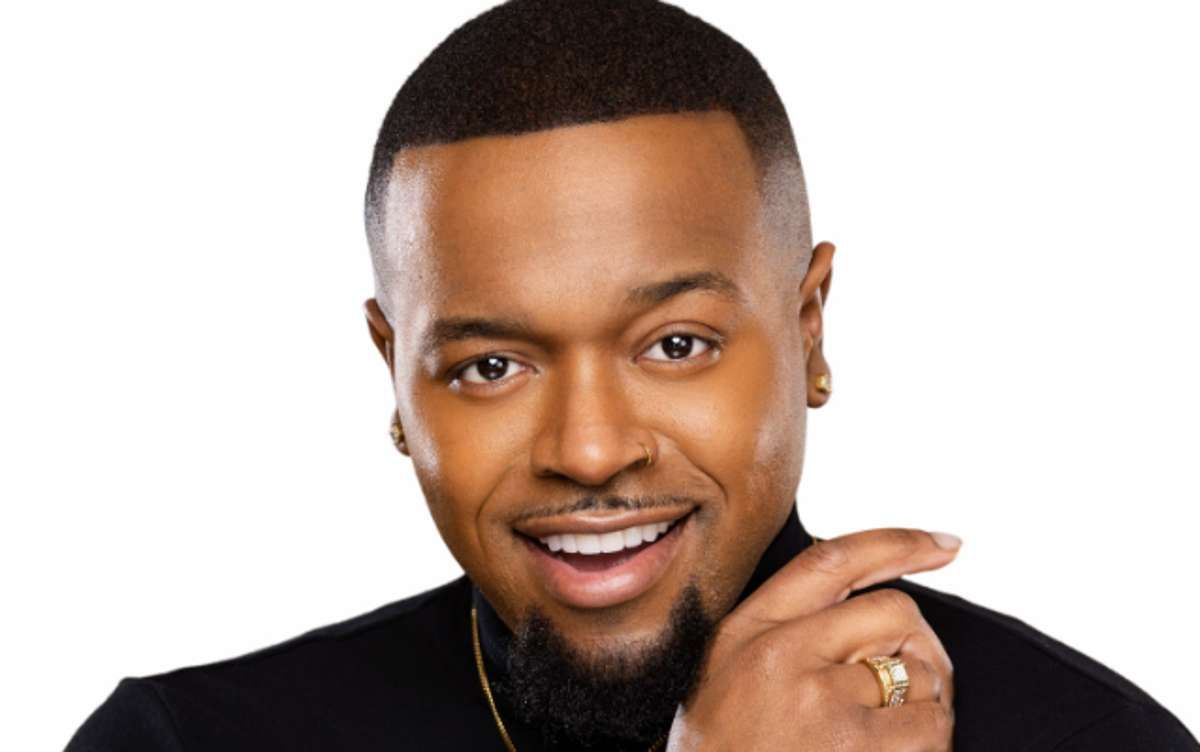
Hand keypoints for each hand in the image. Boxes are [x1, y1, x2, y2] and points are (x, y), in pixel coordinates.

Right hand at [666, 528, 959, 750]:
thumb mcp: (725, 680)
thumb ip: (782, 633)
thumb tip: (867, 607)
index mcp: (746, 632)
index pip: (832, 561)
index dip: (899, 543)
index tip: (944, 545)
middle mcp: (781, 657)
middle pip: (894, 611)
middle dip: (917, 647)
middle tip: (907, 689)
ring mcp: (822, 703)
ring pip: (921, 672)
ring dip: (921, 707)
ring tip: (882, 740)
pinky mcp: (858, 745)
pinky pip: (931, 725)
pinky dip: (926, 744)